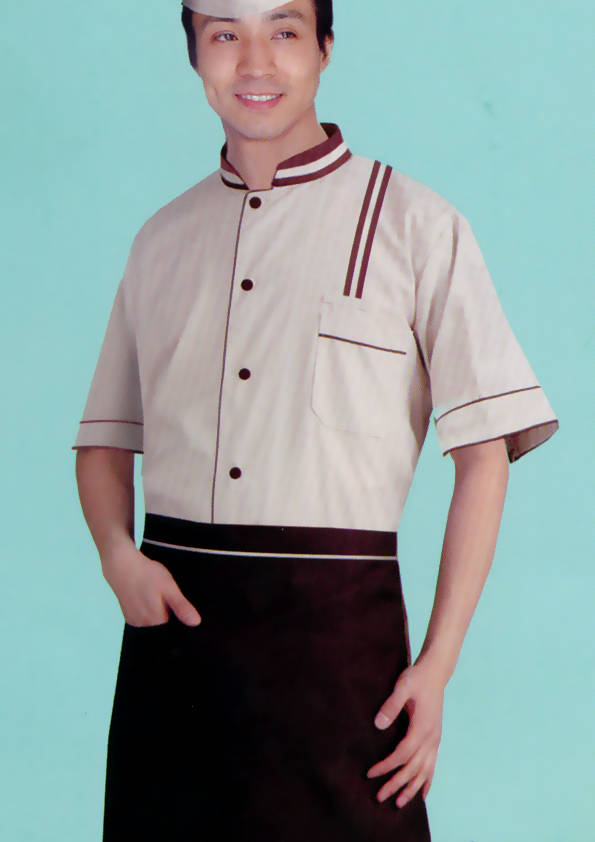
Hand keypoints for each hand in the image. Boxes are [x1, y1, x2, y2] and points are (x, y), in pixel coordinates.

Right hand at [101, 541, 201, 627]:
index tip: (167, 595)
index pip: (174, 621)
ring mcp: (134, 622)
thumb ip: (181, 606)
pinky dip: (145, 608)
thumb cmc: (147, 574)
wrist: (121, 565)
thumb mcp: (169, 587)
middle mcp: (144, 625)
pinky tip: (142, 595)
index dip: (173, 607)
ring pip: (153, 619)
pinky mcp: (128, 617)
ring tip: (149, 591)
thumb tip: (196, 623)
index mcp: (156, 619)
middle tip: (158, 591)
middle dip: (164, 608)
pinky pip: (143, 617)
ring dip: (154, 608)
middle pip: (163, 621)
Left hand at [366, 659, 444, 807]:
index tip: (370, 773)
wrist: (435, 673)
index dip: (386, 766)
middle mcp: (431, 738)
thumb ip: (391, 705)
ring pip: (425, 771)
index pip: (402, 754)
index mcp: (422, 728)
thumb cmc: (416, 678)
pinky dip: (427, 781)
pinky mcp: (435, 738)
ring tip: (400, 803)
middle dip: (396, 784)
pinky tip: (423, 793)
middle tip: (379, 797)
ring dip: (412, 788)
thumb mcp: (402, 686)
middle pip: (413, 768)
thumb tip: (378, 725)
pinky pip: (433, 765)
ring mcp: (435, 740)